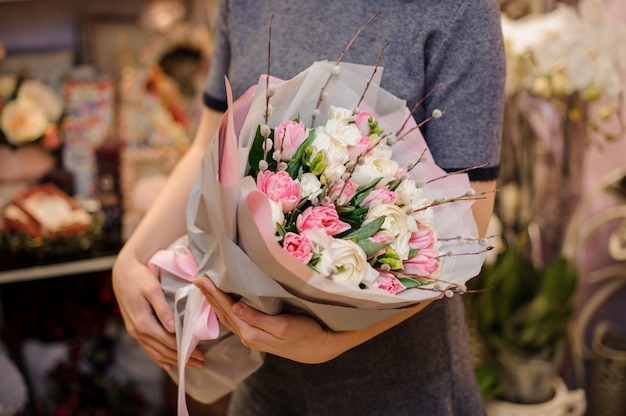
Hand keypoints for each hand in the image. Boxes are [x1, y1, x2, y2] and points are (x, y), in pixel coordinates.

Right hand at [112, 251, 204, 369]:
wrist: (122, 273)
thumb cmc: (140, 278)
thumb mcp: (153, 289)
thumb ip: (163, 309)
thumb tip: (173, 329)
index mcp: (143, 323)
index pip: (168, 342)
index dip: (185, 350)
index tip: (201, 354)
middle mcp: (137, 331)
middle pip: (163, 350)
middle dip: (183, 358)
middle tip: (201, 362)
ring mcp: (135, 332)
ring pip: (156, 352)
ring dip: (173, 360)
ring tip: (190, 364)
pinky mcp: (135, 329)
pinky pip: (148, 348)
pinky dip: (159, 357)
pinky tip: (167, 365)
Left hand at [193, 277, 351, 363]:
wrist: (321, 347)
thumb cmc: (306, 333)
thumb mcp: (283, 326)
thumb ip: (258, 319)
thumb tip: (236, 308)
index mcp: (251, 333)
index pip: (226, 309)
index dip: (213, 294)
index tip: (201, 279)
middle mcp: (248, 336)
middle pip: (223, 313)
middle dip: (209, 296)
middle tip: (197, 279)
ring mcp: (253, 336)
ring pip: (228, 318)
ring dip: (215, 303)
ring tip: (206, 289)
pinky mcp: (260, 334)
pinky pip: (236, 320)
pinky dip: (226, 309)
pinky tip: (225, 304)